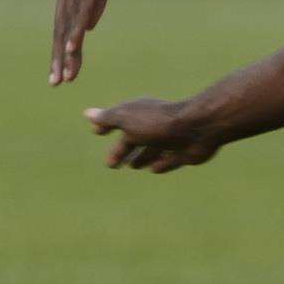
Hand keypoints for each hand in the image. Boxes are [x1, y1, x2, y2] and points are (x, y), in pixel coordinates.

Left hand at [51, 0, 149, 85]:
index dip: (59, 49)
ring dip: (66, 51)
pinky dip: (77, 29)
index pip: (62, 22)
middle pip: (61, 27)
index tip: (60, 72)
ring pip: (70, 23)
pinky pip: (84, 9)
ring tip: (65, 74)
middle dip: (57, 58)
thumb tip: (89, 25)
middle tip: (56, 83)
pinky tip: (73, 47)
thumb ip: (97, 0)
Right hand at [84, 97, 219, 172]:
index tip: (96, 132)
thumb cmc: (158, 122)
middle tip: (111, 164)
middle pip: (134, 139)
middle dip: (122, 150)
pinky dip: (161, 164)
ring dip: (142, 157)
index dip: (106, 127)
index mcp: (140, 114)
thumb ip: (109, 118)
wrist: (196, 128)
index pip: (118, 121)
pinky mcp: (184, 152)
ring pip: (152, 150)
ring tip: (132, 165)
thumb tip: (87, 113)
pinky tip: (154, 169)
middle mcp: (154, 124)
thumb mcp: (127, 119)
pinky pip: (169, 159)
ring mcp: (171, 139)